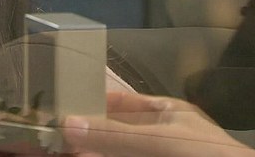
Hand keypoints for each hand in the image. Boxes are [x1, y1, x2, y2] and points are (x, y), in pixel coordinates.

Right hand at [61, 92, 254, 156]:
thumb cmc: (206, 155)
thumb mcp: (160, 140)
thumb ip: (115, 135)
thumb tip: (66, 125)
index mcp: (166, 114)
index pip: (121, 102)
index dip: (90, 102)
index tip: (59, 105)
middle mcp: (157, 137)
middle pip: (110, 133)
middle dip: (80, 134)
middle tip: (47, 134)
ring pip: (109, 153)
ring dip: (82, 151)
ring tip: (50, 150)